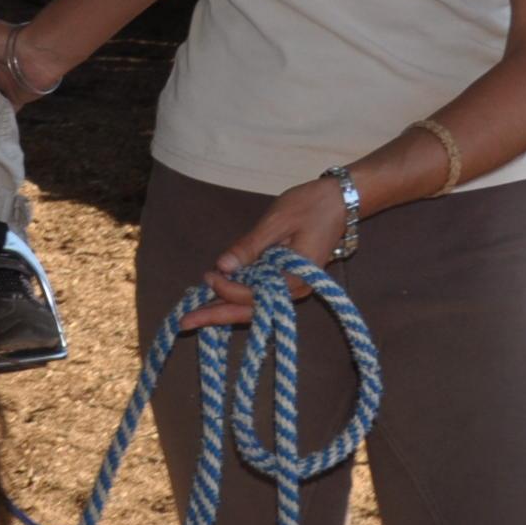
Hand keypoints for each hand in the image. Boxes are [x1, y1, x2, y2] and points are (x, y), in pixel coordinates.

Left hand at [183, 177, 350, 330]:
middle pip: (251, 310)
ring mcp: (293, 287)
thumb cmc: (310, 207)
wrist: (341, 201)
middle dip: (217, 316)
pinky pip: (261, 294)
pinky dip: (238, 297)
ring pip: (255, 306)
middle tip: (184, 323)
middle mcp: (295, 290)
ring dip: (225, 309)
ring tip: (195, 314)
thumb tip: (222, 266)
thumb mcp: (276, 223)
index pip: (252, 295)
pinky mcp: (288, 279)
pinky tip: (217, 296)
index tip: (208, 275)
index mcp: (295, 278)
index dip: (226, 288)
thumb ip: (250, 247)